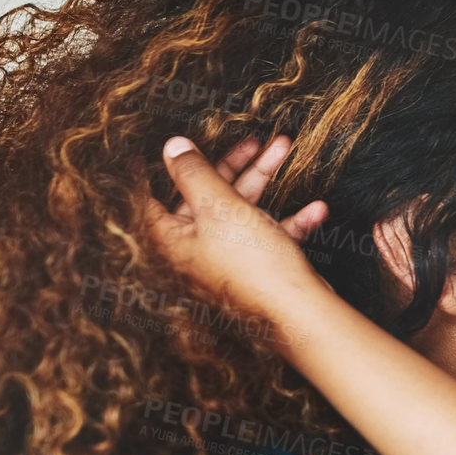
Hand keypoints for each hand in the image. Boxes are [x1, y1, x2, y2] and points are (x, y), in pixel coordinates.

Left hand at [142, 134, 330, 317]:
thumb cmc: (252, 265)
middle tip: (253, 141)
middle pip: (206, 197)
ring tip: (284, 151)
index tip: (140, 157)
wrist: (297, 313)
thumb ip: (193, 172)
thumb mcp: (219, 206)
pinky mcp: (256, 269)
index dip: (147, 175)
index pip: (149, 200)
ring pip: (241, 211)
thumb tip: (172, 147)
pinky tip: (315, 210)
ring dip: (265, 180)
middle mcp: (196, 251)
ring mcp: (227, 260)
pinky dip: (288, 220)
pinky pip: (267, 235)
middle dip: (236, 165)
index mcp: (174, 239)